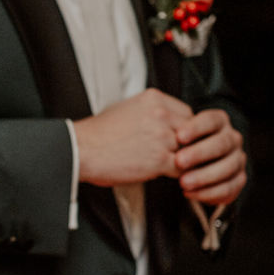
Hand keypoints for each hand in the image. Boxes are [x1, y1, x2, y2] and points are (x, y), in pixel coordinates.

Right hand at [74, 89, 193, 186]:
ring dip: (183, 161)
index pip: (186, 112)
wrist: (81, 149)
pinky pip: (182, 168)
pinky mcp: (159, 159)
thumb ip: (148, 111)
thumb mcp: (124, 108)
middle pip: (193, 131)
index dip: (184, 128)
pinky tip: (168, 175)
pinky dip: (178, 174)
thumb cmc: (96, 134)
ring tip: (172, 166)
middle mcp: (161, 115)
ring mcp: (162, 137)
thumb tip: (160, 118)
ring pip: (190, 151)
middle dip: (186, 144)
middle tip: (177, 153)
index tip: (179, 137)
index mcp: (153, 99)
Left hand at [174, 108, 245, 206]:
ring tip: (182, 183)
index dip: (197, 127)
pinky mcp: (238, 180)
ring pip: (227, 167)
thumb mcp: (172, 136)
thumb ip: (172, 133)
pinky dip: (209, 192)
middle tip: (179, 161)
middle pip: (222, 143)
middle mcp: (232, 138)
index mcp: (219, 121)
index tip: (178, 136)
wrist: (187, 168)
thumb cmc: (176, 145)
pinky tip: (189, 193)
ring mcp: (237, 159)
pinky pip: (228, 188)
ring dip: (204, 176)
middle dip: (200, 153)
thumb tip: (161, 131)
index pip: (211, 120)